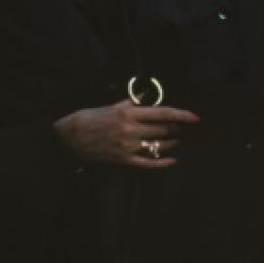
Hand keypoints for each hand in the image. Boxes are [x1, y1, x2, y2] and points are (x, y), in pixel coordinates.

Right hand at [53, 101, 200, 169]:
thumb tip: (146, 98)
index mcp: (128, 112)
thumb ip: (130, 103)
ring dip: (171, 143)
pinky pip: (148, 163)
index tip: (195, 117)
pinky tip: (172, 160)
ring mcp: (128, 146)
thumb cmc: (88, 119)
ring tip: (175, 141)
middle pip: (164, 129)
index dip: (181, 115)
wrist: (68, 137)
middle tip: (178, 128)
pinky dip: (163, 162)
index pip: (162, 112)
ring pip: (159, 146)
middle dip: (175, 128)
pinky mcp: (123, 159)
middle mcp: (130, 129)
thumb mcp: (110, 106)